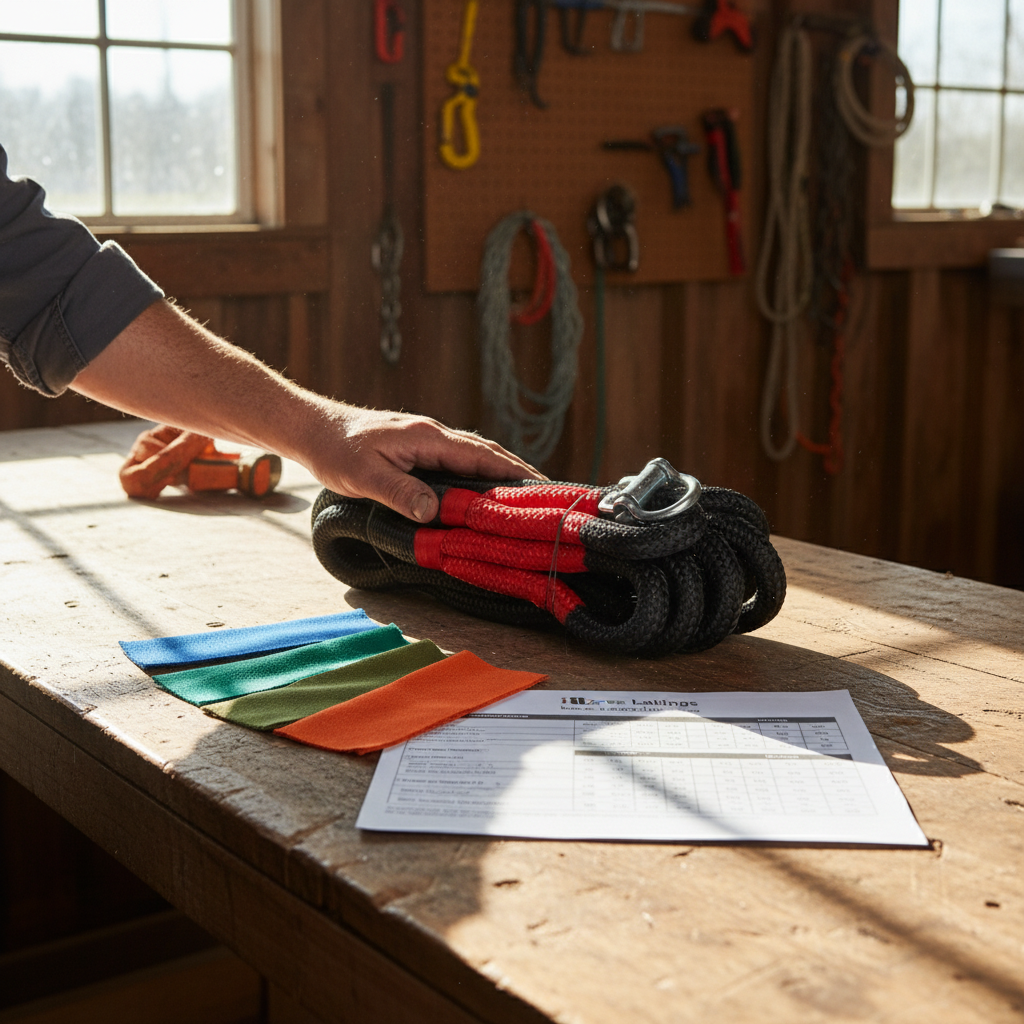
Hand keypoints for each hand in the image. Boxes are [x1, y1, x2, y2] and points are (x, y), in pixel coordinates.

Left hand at [304, 404, 544, 521]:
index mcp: (428, 437)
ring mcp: (429, 440)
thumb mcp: (366, 477)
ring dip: (502, 473)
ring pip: (476, 455)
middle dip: (518, 473)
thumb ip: (401, 493)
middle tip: (547, 496)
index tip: (541, 488)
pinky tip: (487, 490)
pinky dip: (481, 473)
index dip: (513, 472)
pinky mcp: (421, 448)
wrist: (316, 430)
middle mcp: (434, 434)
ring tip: (526, 496)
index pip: (482, 455)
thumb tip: (435, 513)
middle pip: (488, 452)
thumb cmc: (338, 451)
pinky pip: (461, 460)